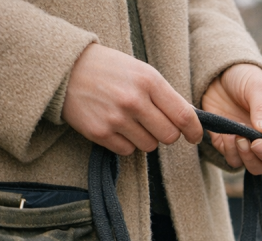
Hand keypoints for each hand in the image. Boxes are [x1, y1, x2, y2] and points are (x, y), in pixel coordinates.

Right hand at [61, 43, 202, 154]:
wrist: (65, 68)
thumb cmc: (109, 70)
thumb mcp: (141, 71)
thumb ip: (164, 95)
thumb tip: (190, 121)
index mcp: (149, 81)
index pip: (184, 115)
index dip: (194, 131)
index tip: (195, 137)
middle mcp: (134, 100)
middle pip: (169, 136)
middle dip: (166, 133)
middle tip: (154, 124)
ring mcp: (116, 118)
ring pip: (149, 146)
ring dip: (145, 138)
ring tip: (130, 120)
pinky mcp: (100, 132)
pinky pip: (127, 151)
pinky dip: (125, 143)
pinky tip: (115, 126)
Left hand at [202, 64, 261, 173]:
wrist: (218, 77)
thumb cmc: (245, 77)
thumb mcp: (257, 87)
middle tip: (255, 143)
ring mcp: (253, 146)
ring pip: (258, 167)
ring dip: (248, 157)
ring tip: (238, 137)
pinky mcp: (233, 148)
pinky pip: (235, 162)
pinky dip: (231, 153)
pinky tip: (227, 135)